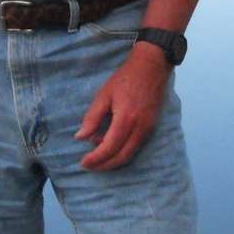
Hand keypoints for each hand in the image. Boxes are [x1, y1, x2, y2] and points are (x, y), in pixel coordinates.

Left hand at [75, 44, 169, 170]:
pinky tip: (110, 144)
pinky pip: (136, 147)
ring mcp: (148, 130)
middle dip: (104, 165)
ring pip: (130, 155)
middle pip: (121, 157)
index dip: (96, 158)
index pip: (109, 147)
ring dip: (113, 160)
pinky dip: (122, 151)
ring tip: (97, 157)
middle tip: (89, 166)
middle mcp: (140, 128)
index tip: (83, 162)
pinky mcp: (152, 128)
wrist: (152, 68)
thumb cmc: (125, 79)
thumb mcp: (104, 95)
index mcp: (126, 119)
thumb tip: (80, 137)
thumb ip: (92, 117)